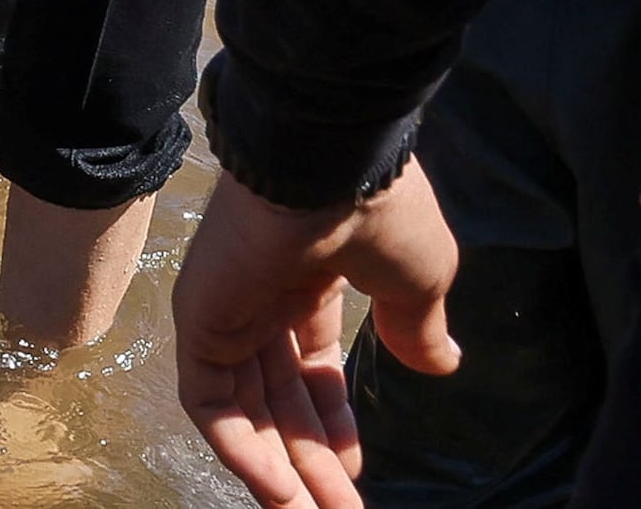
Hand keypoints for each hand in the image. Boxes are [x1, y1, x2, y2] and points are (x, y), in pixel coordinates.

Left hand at [173, 167, 460, 508]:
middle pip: (280, 398)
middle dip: (310, 462)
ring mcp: (227, 308)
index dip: (333, 423)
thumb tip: (441, 365)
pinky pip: (210, 400)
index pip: (311, 366)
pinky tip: (278, 492)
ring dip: (278, 472)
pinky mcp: (199, 320)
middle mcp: (262, 297)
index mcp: (310, 282)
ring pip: (245, 409)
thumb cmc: (381, 211)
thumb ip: (418, 328)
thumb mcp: (418, 281)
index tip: (355, 472)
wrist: (329, 164)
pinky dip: (240, 449)